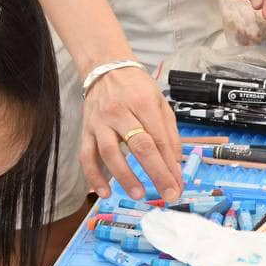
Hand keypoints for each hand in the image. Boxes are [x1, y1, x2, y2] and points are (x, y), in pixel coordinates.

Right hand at [80, 66, 183, 201]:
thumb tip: (176, 166)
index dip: (170, 165)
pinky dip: (93, 176)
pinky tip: (103, 193)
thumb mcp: (160, 104)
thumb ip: (169, 135)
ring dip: (124, 177)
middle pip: (139, 146)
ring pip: (110, 153)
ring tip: (138, 195)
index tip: (178, 186)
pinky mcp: (86, 131)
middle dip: (156, 173)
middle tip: (168, 194)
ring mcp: (100, 122)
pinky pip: (86, 156)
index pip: (159, 139)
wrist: (106, 70)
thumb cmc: (136, 89)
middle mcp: (120, 112)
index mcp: (143, 103)